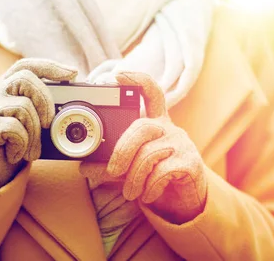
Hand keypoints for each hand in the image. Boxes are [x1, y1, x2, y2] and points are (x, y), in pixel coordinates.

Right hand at [0, 58, 77, 188]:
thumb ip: (40, 107)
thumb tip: (69, 106)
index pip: (25, 65)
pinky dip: (22, 144)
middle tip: (49, 123)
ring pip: (24, 107)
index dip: (49, 66)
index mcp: (5, 85)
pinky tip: (16, 153)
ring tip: (31, 148)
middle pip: (25, 79)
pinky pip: (15, 129)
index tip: (72, 73)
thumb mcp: (28, 119)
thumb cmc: (15, 141)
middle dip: (45, 101)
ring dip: (35, 133)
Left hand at [106, 71, 206, 223]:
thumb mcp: (129, 168)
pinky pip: (163, 172)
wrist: (184, 199)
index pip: (150, 92)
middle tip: (112, 171)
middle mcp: (168, 128)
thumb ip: (109, 164)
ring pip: (149, 153)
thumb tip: (83, 166)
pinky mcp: (190, 162)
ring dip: (134, 177)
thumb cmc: (154, 175)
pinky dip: (150, 187)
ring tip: (129, 192)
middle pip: (142, 127)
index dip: (137, 80)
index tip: (119, 74)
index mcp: (154, 122)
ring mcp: (181, 144)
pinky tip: (148, 194)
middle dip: (122, 151)